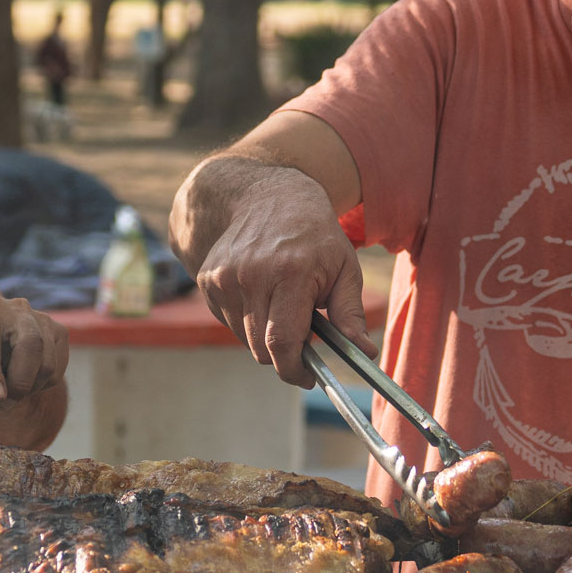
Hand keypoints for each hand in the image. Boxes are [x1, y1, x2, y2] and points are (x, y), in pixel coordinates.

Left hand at [0, 291, 69, 403]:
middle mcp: (18, 309)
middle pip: (30, 346)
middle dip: (20, 382)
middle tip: (4, 402)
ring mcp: (43, 319)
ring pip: (47, 364)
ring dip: (29, 388)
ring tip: (10, 389)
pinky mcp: (60, 333)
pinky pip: (57, 370)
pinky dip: (41, 385)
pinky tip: (25, 379)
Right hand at [195, 165, 373, 385]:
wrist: (266, 196)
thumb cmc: (314, 234)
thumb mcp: (344, 267)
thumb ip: (351, 314)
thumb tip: (364, 352)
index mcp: (289, 272)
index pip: (282, 342)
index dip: (294, 369)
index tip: (308, 376)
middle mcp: (250, 275)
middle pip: (261, 348)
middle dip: (284, 355)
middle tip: (302, 340)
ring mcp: (223, 277)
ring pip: (244, 339)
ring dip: (264, 336)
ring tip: (282, 308)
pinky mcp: (207, 279)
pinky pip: (228, 322)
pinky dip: (247, 321)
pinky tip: (261, 296)